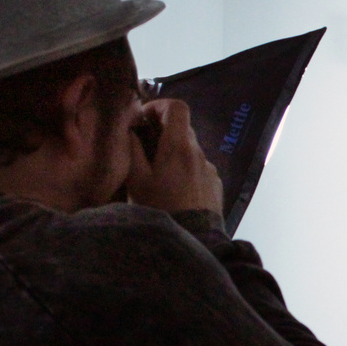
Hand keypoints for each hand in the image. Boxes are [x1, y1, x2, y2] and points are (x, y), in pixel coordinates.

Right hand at [125, 99, 223, 215]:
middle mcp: (199, 153)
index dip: (159, 106)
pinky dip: (184, 168)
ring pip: (190, 149)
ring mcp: (210, 169)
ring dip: (173, 151)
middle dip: (162, 130)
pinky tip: (173, 189)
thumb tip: (131, 130)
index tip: (143, 118)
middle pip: (183, 128)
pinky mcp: (215, 184)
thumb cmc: (160, 208)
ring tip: (156, 173)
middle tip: (143, 146)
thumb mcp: (136, 180)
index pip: (177, 107)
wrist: (193, 239)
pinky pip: (198, 167)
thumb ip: (133, 150)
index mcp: (179, 146)